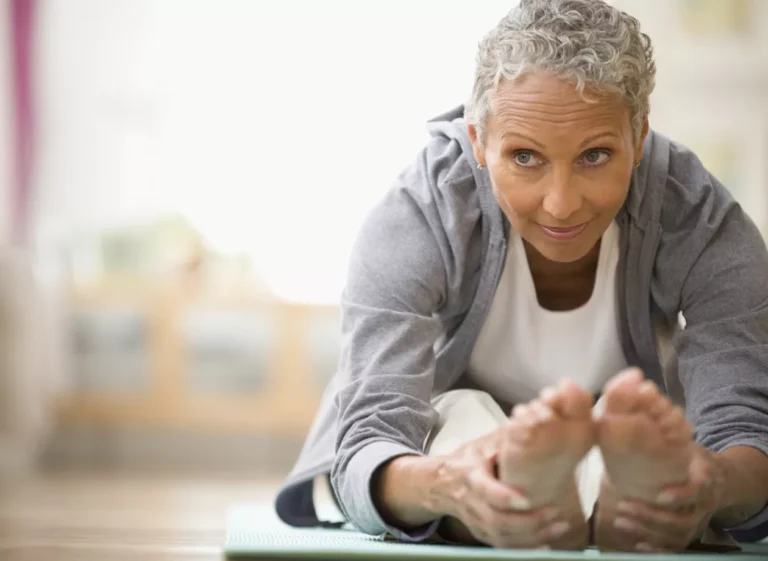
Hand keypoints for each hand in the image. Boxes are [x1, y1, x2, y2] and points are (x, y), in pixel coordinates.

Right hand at [432, 428, 571, 548]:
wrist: (440, 483)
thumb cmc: (468, 460)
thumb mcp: (483, 444)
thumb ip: (507, 439)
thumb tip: (535, 422)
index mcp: (471, 476)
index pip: (485, 490)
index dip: (504, 497)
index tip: (526, 499)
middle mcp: (472, 503)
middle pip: (497, 521)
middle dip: (529, 522)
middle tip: (556, 513)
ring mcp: (476, 521)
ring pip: (502, 537)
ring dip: (533, 537)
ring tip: (558, 526)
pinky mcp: (481, 533)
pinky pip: (502, 547)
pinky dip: (524, 549)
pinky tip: (546, 544)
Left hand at [610, 444, 724, 551]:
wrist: (719, 478)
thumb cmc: (693, 458)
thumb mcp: (687, 445)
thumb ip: (667, 438)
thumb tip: (632, 423)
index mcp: (704, 479)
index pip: (696, 490)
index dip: (680, 496)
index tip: (659, 496)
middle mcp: (703, 505)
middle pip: (682, 519)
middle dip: (651, 516)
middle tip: (624, 506)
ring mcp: (697, 521)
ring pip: (677, 534)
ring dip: (648, 531)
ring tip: (621, 521)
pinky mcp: (689, 532)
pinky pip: (677, 547)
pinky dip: (658, 549)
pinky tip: (637, 545)